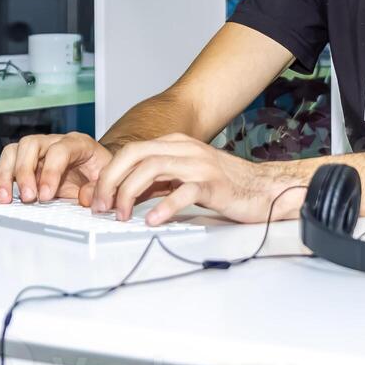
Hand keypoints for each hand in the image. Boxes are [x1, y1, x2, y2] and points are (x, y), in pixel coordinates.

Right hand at [0, 132, 112, 204]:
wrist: (96, 169)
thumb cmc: (100, 172)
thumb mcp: (107, 179)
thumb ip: (98, 188)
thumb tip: (84, 197)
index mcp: (77, 143)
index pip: (59, 150)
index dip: (51, 172)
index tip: (46, 195)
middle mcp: (53, 142)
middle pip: (30, 145)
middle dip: (24, 172)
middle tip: (27, 197)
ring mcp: (35, 152)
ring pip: (12, 152)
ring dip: (5, 176)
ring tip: (5, 199)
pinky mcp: (21, 163)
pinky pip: (1, 166)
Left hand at [91, 133, 299, 225]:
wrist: (266, 189)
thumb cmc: (227, 185)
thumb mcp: (186, 175)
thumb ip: (159, 180)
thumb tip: (126, 193)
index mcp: (176, 144)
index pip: (132, 151)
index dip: (109, 174)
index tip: (98, 198)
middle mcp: (186, 149)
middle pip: (136, 155)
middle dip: (111, 180)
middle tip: (102, 206)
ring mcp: (200, 165)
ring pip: (153, 169)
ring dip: (130, 193)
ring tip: (122, 216)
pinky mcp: (214, 184)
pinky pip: (184, 192)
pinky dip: (165, 206)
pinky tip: (153, 220)